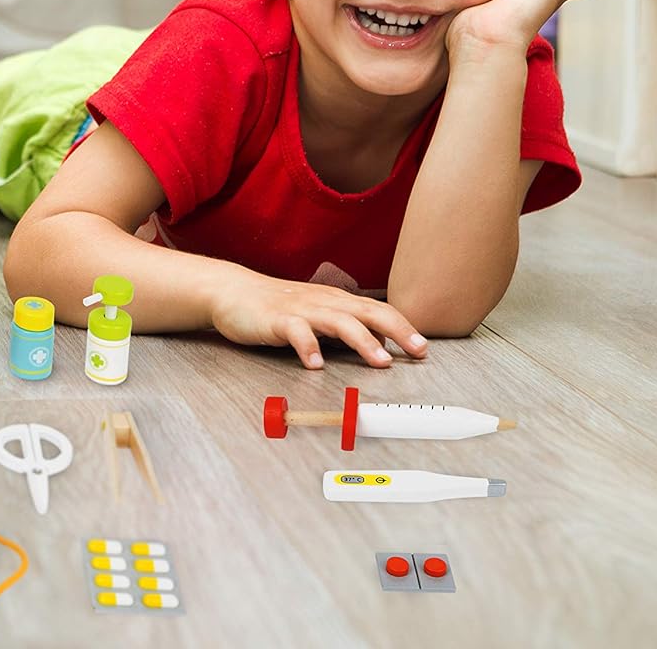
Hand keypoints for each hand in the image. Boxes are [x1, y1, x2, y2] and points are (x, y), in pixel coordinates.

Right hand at [210, 272, 428, 368]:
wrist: (233, 291)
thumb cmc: (277, 306)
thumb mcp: (317, 314)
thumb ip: (346, 327)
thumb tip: (379, 345)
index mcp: (336, 301)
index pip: (377, 310)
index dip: (402, 327)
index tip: (423, 347)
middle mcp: (324, 302)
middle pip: (367, 312)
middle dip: (396, 330)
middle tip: (417, 351)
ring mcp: (300, 310)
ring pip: (338, 321)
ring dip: (362, 341)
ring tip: (380, 361)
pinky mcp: (276, 320)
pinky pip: (295, 332)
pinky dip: (308, 348)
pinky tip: (316, 364)